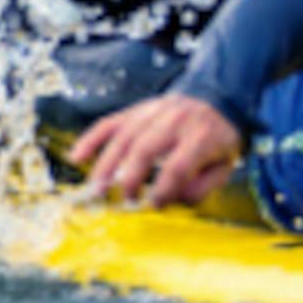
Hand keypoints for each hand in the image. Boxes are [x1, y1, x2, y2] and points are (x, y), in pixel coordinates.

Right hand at [71, 95, 243, 208]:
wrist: (217, 97)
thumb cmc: (218, 139)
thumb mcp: (224, 165)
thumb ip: (203, 187)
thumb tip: (173, 199)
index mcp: (202, 136)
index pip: (178, 166)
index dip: (163, 189)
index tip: (152, 205)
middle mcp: (176, 120)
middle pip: (146, 148)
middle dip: (131, 178)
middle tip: (123, 200)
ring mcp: (153, 111)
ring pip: (124, 136)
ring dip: (107, 164)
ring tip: (97, 189)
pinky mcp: (137, 109)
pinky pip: (110, 122)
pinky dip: (91, 139)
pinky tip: (78, 157)